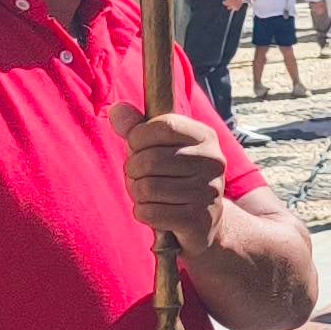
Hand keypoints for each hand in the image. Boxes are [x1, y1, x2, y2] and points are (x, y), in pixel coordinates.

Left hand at [111, 101, 237, 247]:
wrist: (205, 220)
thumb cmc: (175, 177)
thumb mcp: (159, 147)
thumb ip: (136, 128)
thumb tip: (117, 109)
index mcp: (205, 136)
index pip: (164, 126)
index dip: (138, 137)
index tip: (136, 147)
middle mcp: (213, 161)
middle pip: (150, 159)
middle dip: (133, 170)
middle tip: (140, 176)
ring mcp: (208, 191)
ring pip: (148, 188)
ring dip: (137, 193)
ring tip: (147, 194)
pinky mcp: (200, 219)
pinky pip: (151, 212)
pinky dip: (143, 212)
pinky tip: (154, 210)